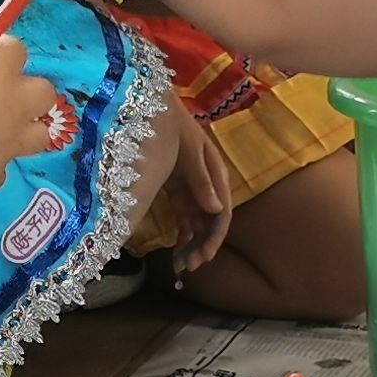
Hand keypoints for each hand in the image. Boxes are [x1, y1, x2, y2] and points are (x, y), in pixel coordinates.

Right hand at [0, 8, 62, 197]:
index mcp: (2, 70)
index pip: (17, 49)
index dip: (2, 47)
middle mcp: (16, 105)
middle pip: (44, 91)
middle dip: (29, 87)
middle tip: (1, 88)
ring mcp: (11, 140)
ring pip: (40, 133)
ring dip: (27, 127)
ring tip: (2, 124)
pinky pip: (4, 165)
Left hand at [163, 97, 232, 274]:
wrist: (154, 108)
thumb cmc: (174, 125)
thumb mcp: (189, 151)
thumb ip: (200, 180)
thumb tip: (215, 210)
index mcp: (216, 173)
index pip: (221, 212)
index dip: (214, 237)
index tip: (204, 257)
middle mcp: (208, 184)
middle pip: (210, 221)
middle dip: (202, 245)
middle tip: (189, 268)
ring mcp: (194, 188)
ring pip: (198, 223)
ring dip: (192, 244)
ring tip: (182, 266)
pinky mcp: (179, 190)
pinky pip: (185, 216)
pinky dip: (182, 233)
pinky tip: (177, 250)